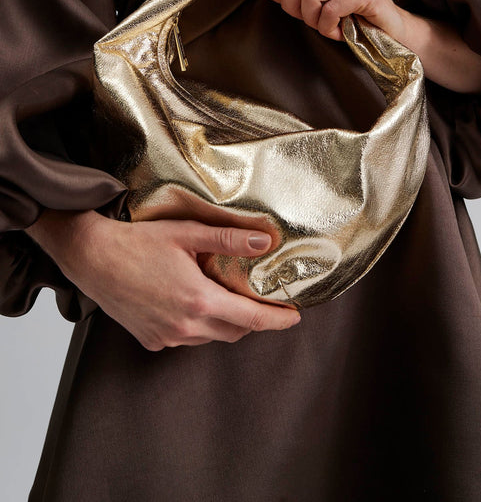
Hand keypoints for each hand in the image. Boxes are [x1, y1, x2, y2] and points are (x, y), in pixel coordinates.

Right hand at [26, 209, 300, 350]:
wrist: (92, 258)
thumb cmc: (137, 242)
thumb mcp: (187, 233)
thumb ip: (229, 239)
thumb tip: (265, 240)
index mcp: (199, 300)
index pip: (252, 319)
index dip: (277, 320)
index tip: (294, 315)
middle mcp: (185, 326)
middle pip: (235, 331)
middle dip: (253, 319)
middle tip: (260, 300)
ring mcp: (167, 337)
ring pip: (211, 337)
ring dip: (224, 322)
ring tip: (224, 296)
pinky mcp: (152, 341)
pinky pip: (186, 339)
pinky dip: (198, 325)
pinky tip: (190, 303)